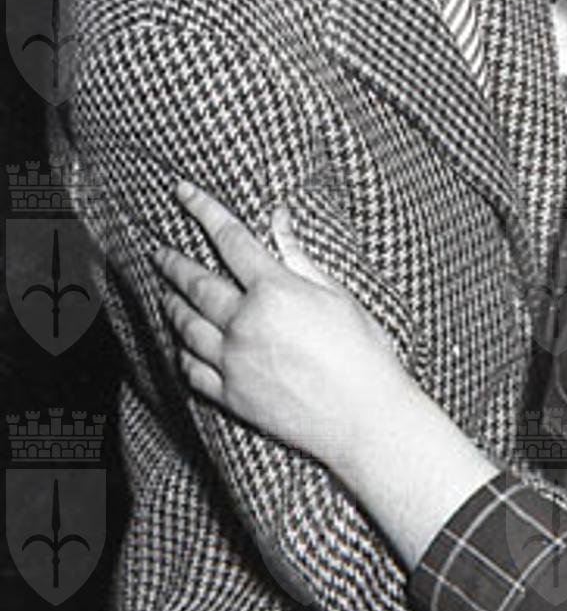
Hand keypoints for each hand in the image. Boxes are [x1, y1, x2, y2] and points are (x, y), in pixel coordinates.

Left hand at [155, 181, 406, 474]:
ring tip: (166, 294)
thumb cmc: (362, 352)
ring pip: (186, 326)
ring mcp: (233, 362)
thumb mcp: (336, 294)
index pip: (229, 238)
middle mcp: (245, 323)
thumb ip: (298, 257)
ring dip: (172, 304)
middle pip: (196, 284)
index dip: (203, 210)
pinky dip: (183, 352)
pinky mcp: (231, 396)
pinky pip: (192, 369)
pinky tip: (182, 345)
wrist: (364, 419)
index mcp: (275, 291)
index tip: (183, 191)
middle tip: (159, 251)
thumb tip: (278, 218)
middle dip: (173, 262)